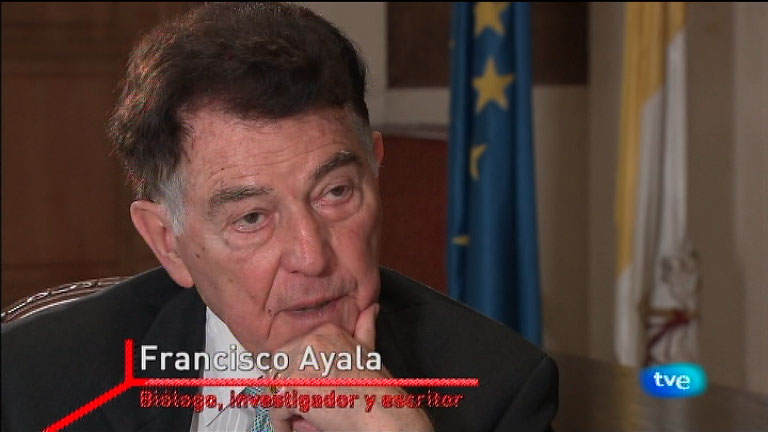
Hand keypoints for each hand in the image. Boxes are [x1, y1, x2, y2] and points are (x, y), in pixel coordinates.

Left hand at [269, 303, 432, 431]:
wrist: (380, 412)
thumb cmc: (375, 388)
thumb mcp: (368, 351)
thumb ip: (364, 328)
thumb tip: (372, 308)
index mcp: (325, 331)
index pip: (293, 352)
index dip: (297, 374)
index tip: (307, 388)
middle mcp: (310, 342)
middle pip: (279, 367)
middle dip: (286, 388)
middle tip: (303, 405)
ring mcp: (300, 364)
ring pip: (275, 388)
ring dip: (284, 406)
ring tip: (303, 417)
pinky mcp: (293, 388)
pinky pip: (276, 408)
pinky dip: (283, 424)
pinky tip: (297, 427)